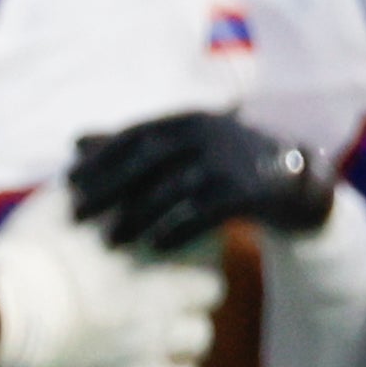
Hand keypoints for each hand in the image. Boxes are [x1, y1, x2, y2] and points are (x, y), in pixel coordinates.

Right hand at [0, 182, 221, 366]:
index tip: (179, 241)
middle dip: (195, 286)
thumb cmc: (24, 254)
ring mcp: (145, 346)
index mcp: (147, 256)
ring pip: (201, 340)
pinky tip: (154, 363)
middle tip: (169, 283)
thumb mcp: (61, 200)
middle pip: (212, 291)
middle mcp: (157, 302)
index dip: (197, 241)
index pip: (208, 244)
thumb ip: (96, 179)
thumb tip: (109, 151)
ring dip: (186, 330)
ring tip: (160, 324)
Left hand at [72, 112, 330, 253]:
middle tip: (77, 217)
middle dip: (109, 189)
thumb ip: (134, 144)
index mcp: (191, 119)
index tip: (69, 184)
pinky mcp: (249, 189)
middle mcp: (210, 132)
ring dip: (137, 216)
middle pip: (148, 161)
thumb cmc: (228, 168)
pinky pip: (204, 212)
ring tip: (110, 241)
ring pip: (173, 189)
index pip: (136, 134)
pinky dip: (177, 230)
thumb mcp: (185, 150)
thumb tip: (75, 140)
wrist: (296, 186)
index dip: (100, 160)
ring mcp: (231, 160)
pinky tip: (156, 248)